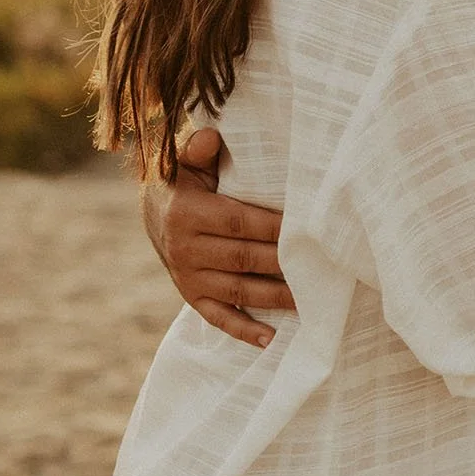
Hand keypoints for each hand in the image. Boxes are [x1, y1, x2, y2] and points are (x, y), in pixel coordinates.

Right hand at [141, 125, 294, 348]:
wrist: (153, 210)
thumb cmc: (184, 179)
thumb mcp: (185, 160)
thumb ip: (199, 148)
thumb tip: (211, 137)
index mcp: (188, 213)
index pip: (239, 222)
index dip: (274, 228)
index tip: (308, 229)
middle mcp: (186, 248)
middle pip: (244, 258)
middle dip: (283, 264)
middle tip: (321, 267)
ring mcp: (188, 277)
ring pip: (238, 290)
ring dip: (274, 298)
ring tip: (310, 302)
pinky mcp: (190, 296)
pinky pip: (217, 317)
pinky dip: (243, 329)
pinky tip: (271, 339)